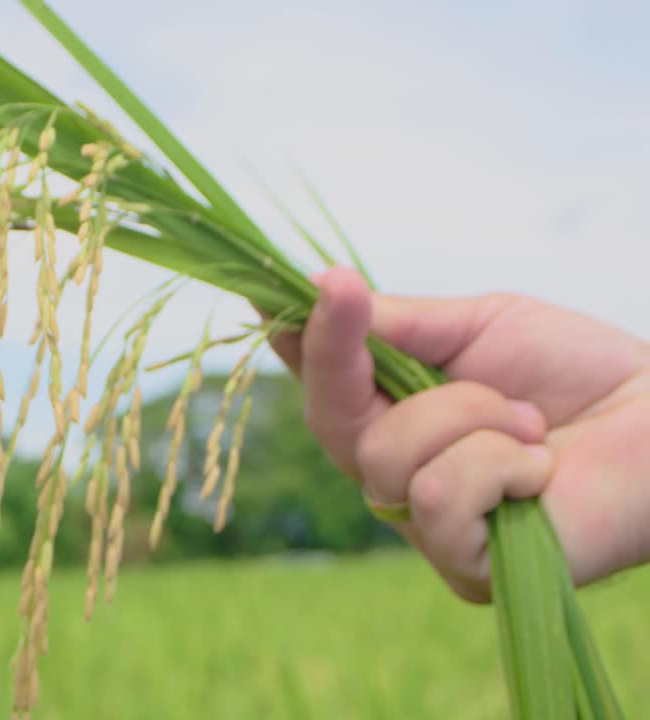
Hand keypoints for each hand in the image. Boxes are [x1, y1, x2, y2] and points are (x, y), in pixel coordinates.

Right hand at [272, 267, 649, 601]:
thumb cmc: (579, 374)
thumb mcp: (477, 326)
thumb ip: (397, 323)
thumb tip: (315, 284)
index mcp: (400, 417)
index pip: (327, 384)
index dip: (301, 341)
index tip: (276, 291)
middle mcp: (401, 474)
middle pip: (330, 420)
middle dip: (339, 350)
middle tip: (346, 292)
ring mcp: (428, 525)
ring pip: (386, 455)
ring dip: (469, 416)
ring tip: (528, 421)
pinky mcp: (465, 566)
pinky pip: (436, 498)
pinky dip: (497, 465)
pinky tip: (537, 471)